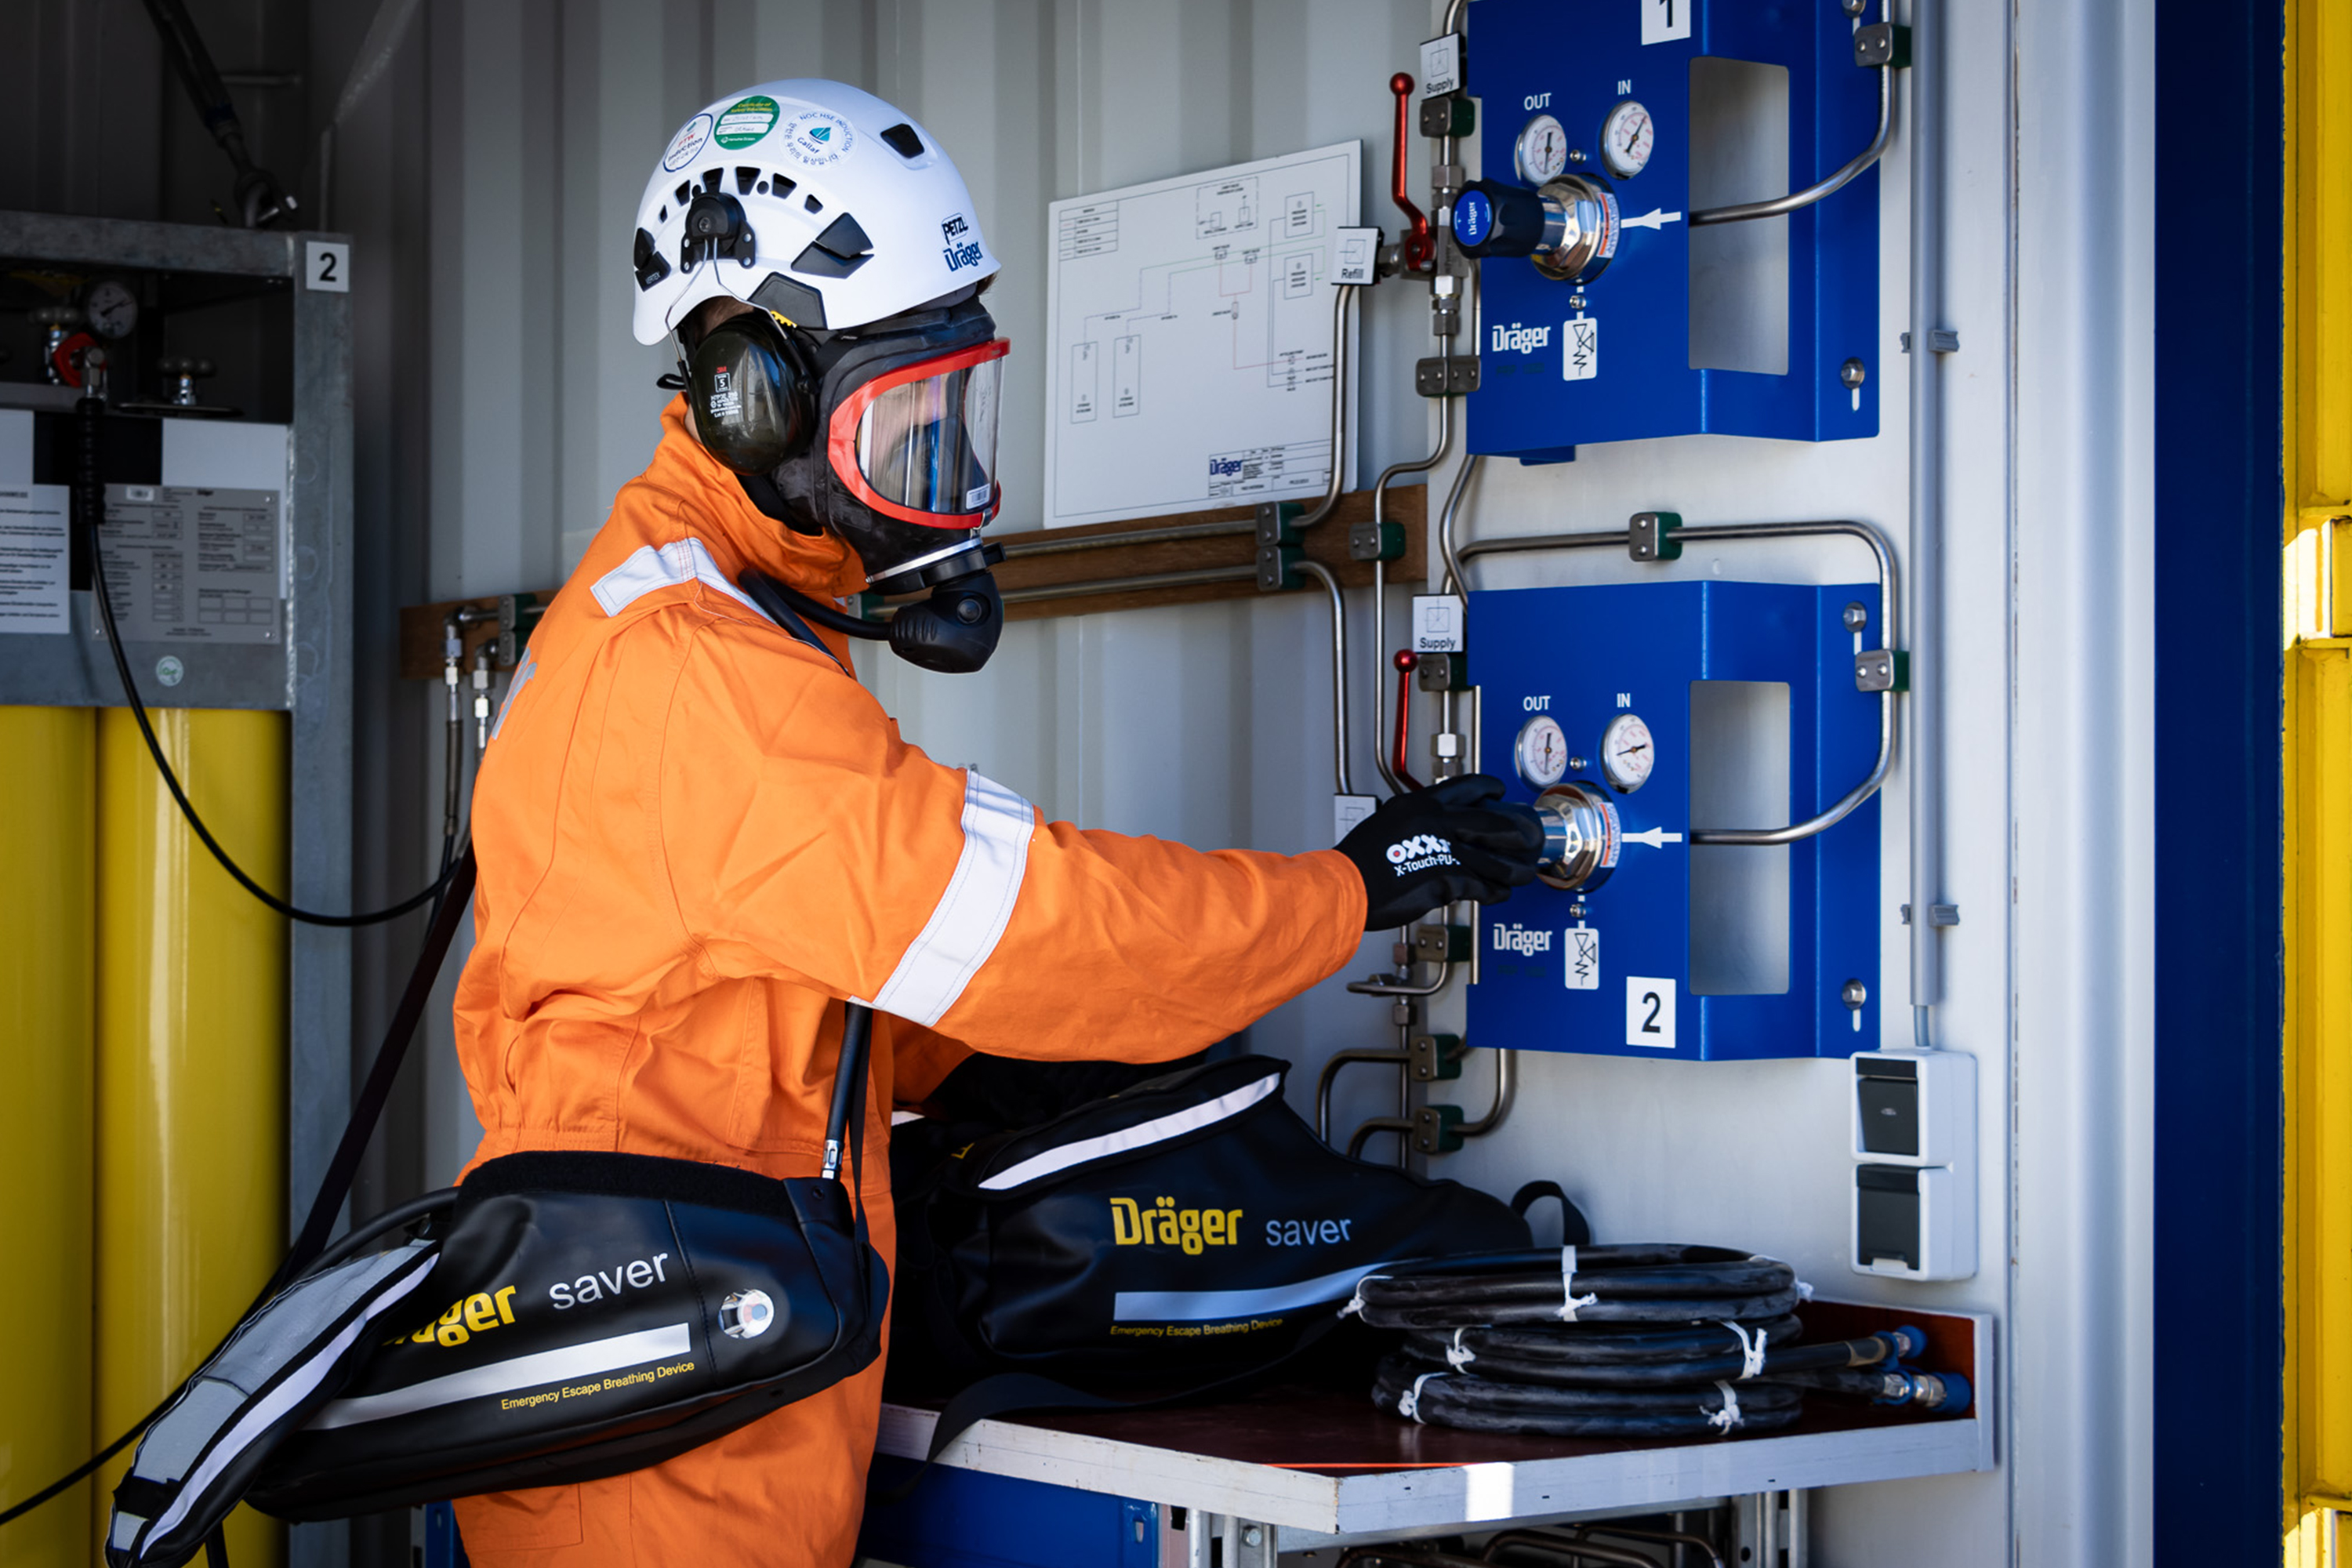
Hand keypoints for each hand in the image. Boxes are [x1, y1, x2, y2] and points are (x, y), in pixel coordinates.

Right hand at [1335, 775, 1544, 931]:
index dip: (1488, 788)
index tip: (1499, 791)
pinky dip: (1492, 892)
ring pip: (1490, 858)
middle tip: (1525, 837)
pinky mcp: (1445, 879)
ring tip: (1520, 874)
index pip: (1465, 786)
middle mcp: (1433, 822)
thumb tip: (1431, 831)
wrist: (1344, 887)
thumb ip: (1414, 824)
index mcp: (1418, 804)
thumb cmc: (1356, 863)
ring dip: (1510, 869)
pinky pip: (1480, 886)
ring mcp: (1442, 850)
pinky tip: (1497, 894)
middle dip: (1513, 832)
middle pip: (1489, 821)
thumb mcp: (1385, 826)